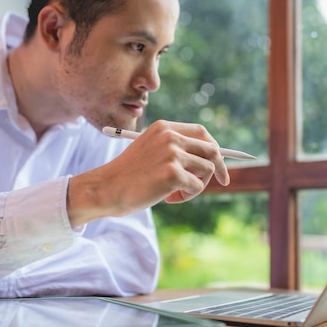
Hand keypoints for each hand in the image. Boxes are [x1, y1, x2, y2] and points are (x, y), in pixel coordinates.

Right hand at [67, 120, 229, 225]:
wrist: (106, 188)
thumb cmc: (128, 175)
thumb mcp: (150, 151)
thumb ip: (175, 149)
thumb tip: (210, 159)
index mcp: (164, 128)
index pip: (202, 132)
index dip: (214, 147)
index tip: (220, 163)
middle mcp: (170, 137)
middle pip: (212, 150)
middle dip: (217, 169)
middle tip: (219, 182)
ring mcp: (172, 154)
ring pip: (207, 170)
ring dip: (196, 186)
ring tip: (175, 193)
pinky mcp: (173, 174)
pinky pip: (197, 187)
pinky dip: (187, 196)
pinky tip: (168, 198)